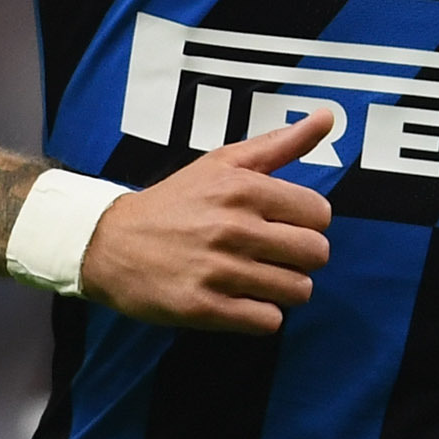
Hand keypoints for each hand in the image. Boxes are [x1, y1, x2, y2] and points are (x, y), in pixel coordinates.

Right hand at [78, 108, 336, 332]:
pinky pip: (268, 321)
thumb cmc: (175, 202)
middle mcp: (232, 227)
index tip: (283, 225)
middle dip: (301, 257)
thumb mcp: (222, 162)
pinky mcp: (203, 308)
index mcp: (242, 188)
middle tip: (274, 254)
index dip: (307, 222)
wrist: (110, 243)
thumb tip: (328, 116)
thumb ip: (279, 143)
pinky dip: (260, 314)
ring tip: (256, 277)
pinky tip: (240, 300)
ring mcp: (218, 270)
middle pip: (316, 254)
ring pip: (298, 290)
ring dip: (283, 288)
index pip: (320, 214)